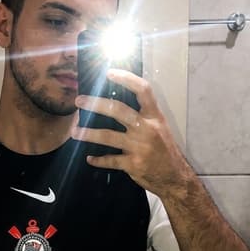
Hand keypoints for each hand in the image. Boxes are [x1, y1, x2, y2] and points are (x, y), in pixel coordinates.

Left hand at [72, 69, 191, 199]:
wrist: (175, 178)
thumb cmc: (165, 150)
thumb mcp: (159, 128)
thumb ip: (142, 117)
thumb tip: (116, 105)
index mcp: (155, 117)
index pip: (143, 90)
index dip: (127, 79)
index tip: (110, 72)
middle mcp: (147, 129)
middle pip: (118, 110)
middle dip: (96, 104)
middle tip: (79, 101)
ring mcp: (139, 147)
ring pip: (108, 136)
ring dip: (88, 133)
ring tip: (74, 132)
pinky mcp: (133, 164)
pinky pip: (111, 160)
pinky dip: (99, 160)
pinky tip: (90, 159)